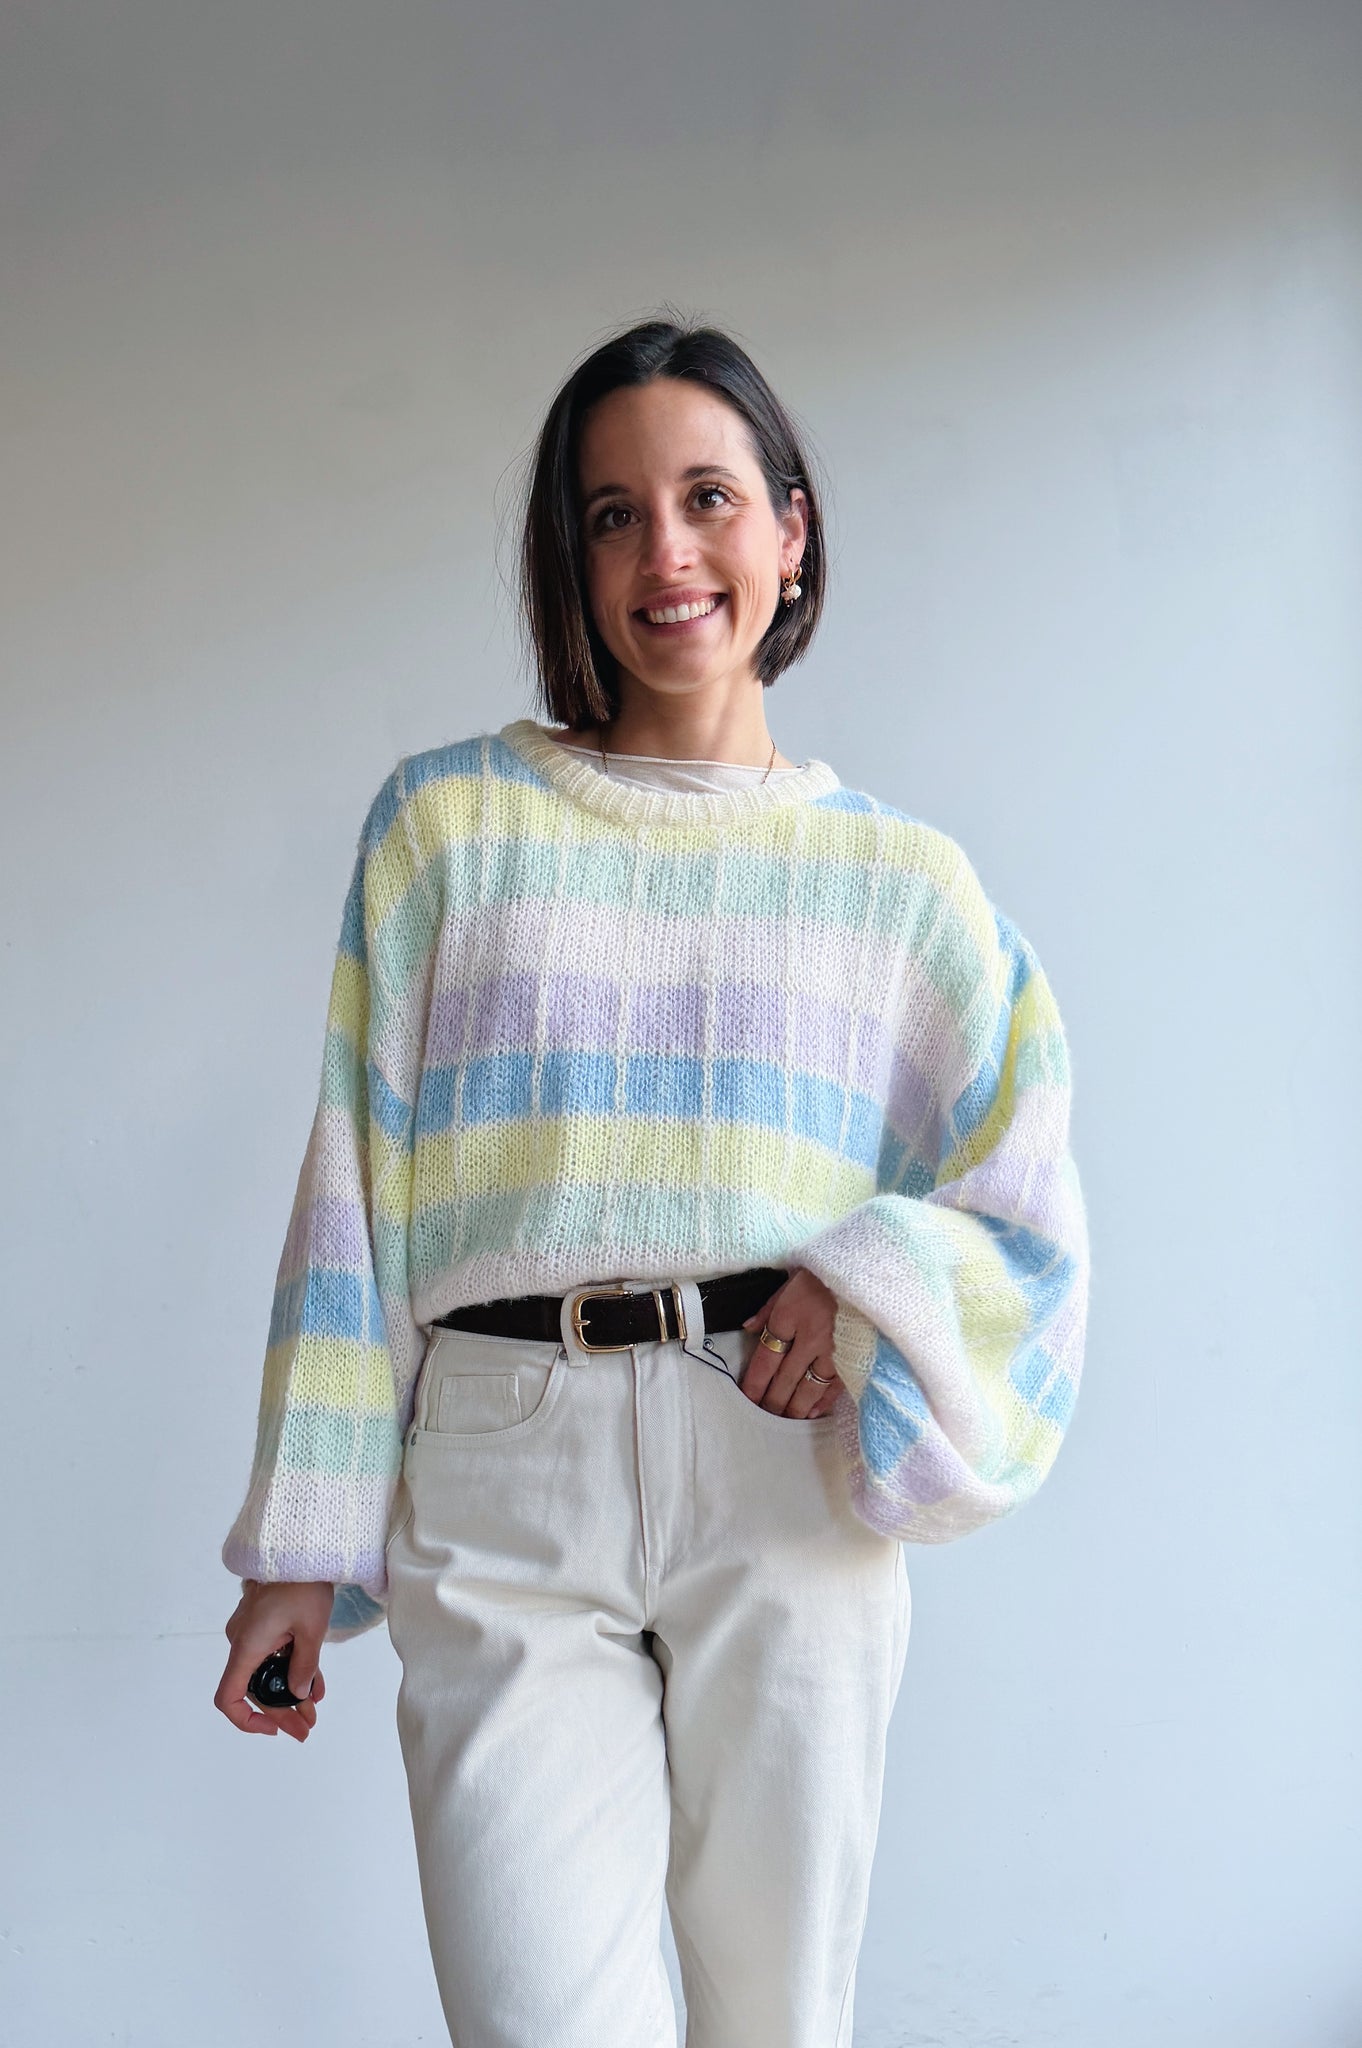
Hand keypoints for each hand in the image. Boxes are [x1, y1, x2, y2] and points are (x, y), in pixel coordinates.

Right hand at [215, 1579, 334, 1741]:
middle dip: (281, 1711)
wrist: (300, 1547)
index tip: (272, 1729)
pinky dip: (291, 1670)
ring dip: (289, 1693)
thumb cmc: (303, 1585)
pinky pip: (272, 1655)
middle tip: (306, 1729)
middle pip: (255, 1689)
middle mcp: (243, 1643)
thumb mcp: (311, 1629)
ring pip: (267, 1674)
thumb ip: (305, 1666)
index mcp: (247, 1647)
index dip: (245, 1720)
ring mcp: (252, 1633)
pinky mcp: (263, 1624)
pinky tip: (314, 1686)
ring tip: (313, 1712)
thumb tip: (298, 1695)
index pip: (229, 1696)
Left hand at [739, 1266, 845, 1418]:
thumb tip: (747, 1328)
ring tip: (784, 1419)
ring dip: (795, 1406)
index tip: (747, 1397)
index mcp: (790, 1315)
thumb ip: (768, 1308)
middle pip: (785, 1378)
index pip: (766, 1358)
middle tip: (762, 1416)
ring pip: (810, 1387)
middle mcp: (810, 1337)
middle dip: (772, 1400)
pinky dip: (823, 1401)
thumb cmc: (823, 1274)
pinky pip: (836, 1384)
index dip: (754, 1382)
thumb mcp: (789, 1282)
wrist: (864, 1270)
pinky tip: (812, 1412)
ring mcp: (834, 1350)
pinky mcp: (854, 1356)